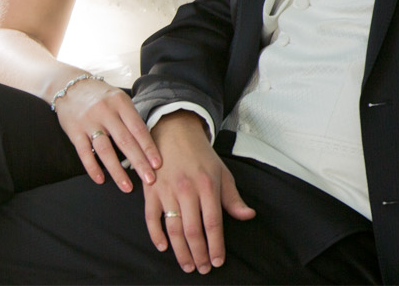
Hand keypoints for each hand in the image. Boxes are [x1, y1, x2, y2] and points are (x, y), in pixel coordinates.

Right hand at [52, 76, 160, 191]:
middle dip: (139, 162)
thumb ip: (130, 118)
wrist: (68, 85)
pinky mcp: (74, 131)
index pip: (138, 128)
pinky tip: (100, 179)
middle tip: (150, 180)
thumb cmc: (99, 96)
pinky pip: (84, 153)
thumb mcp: (118, 99)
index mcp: (120, 103)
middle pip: (125, 141)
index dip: (148, 147)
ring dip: (117, 171)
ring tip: (127, 187)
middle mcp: (105, 112)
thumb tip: (147, 144)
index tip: (157, 164)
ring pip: (105, 150)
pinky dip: (92, 167)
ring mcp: (88, 121)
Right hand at [141, 114, 253, 274]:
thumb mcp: (222, 173)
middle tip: (202, 269)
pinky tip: (163, 247)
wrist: (174, 130)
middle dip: (198, 254)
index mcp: (208, 186)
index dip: (215, 246)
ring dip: (180, 251)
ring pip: (173, 228)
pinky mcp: (150, 190)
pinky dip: (156, 234)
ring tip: (187, 265)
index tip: (217, 261)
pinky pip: (151, 217)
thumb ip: (233, 198)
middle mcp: (186, 190)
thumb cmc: (201, 155)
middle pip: (193, 230)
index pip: (213, 224)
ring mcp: (166, 190)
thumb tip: (248, 216)